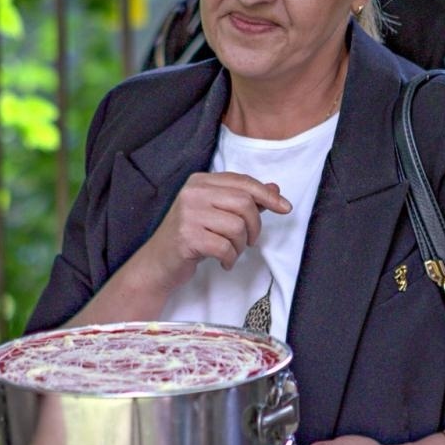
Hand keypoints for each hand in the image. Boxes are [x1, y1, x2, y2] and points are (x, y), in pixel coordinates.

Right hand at [131, 172, 290, 296]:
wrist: (159, 263)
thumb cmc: (192, 236)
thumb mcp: (217, 213)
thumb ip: (244, 199)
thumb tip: (275, 188)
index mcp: (201, 181)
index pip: (243, 182)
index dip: (268, 195)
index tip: (285, 208)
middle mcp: (193, 192)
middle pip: (244, 203)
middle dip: (254, 226)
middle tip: (249, 241)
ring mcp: (188, 213)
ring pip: (237, 226)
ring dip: (241, 245)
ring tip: (231, 251)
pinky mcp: (186, 236)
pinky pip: (224, 247)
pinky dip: (230, 259)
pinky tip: (223, 262)